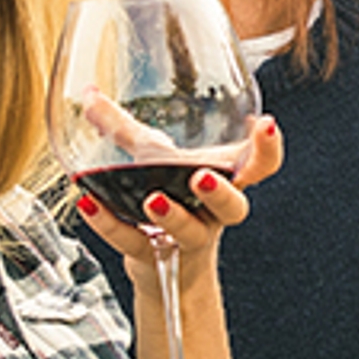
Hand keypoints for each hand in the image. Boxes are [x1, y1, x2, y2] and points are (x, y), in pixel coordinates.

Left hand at [73, 120, 281, 279]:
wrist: (158, 264)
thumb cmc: (165, 198)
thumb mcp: (148, 158)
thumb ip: (122, 126)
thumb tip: (89, 94)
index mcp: (224, 182)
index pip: (260, 167)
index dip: (269, 149)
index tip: (266, 123)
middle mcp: (212, 213)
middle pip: (234, 208)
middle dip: (221, 193)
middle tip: (201, 176)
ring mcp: (186, 239)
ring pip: (191, 233)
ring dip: (173, 216)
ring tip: (152, 199)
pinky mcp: (154, 258)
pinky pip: (136, 244)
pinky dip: (110, 226)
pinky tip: (90, 204)